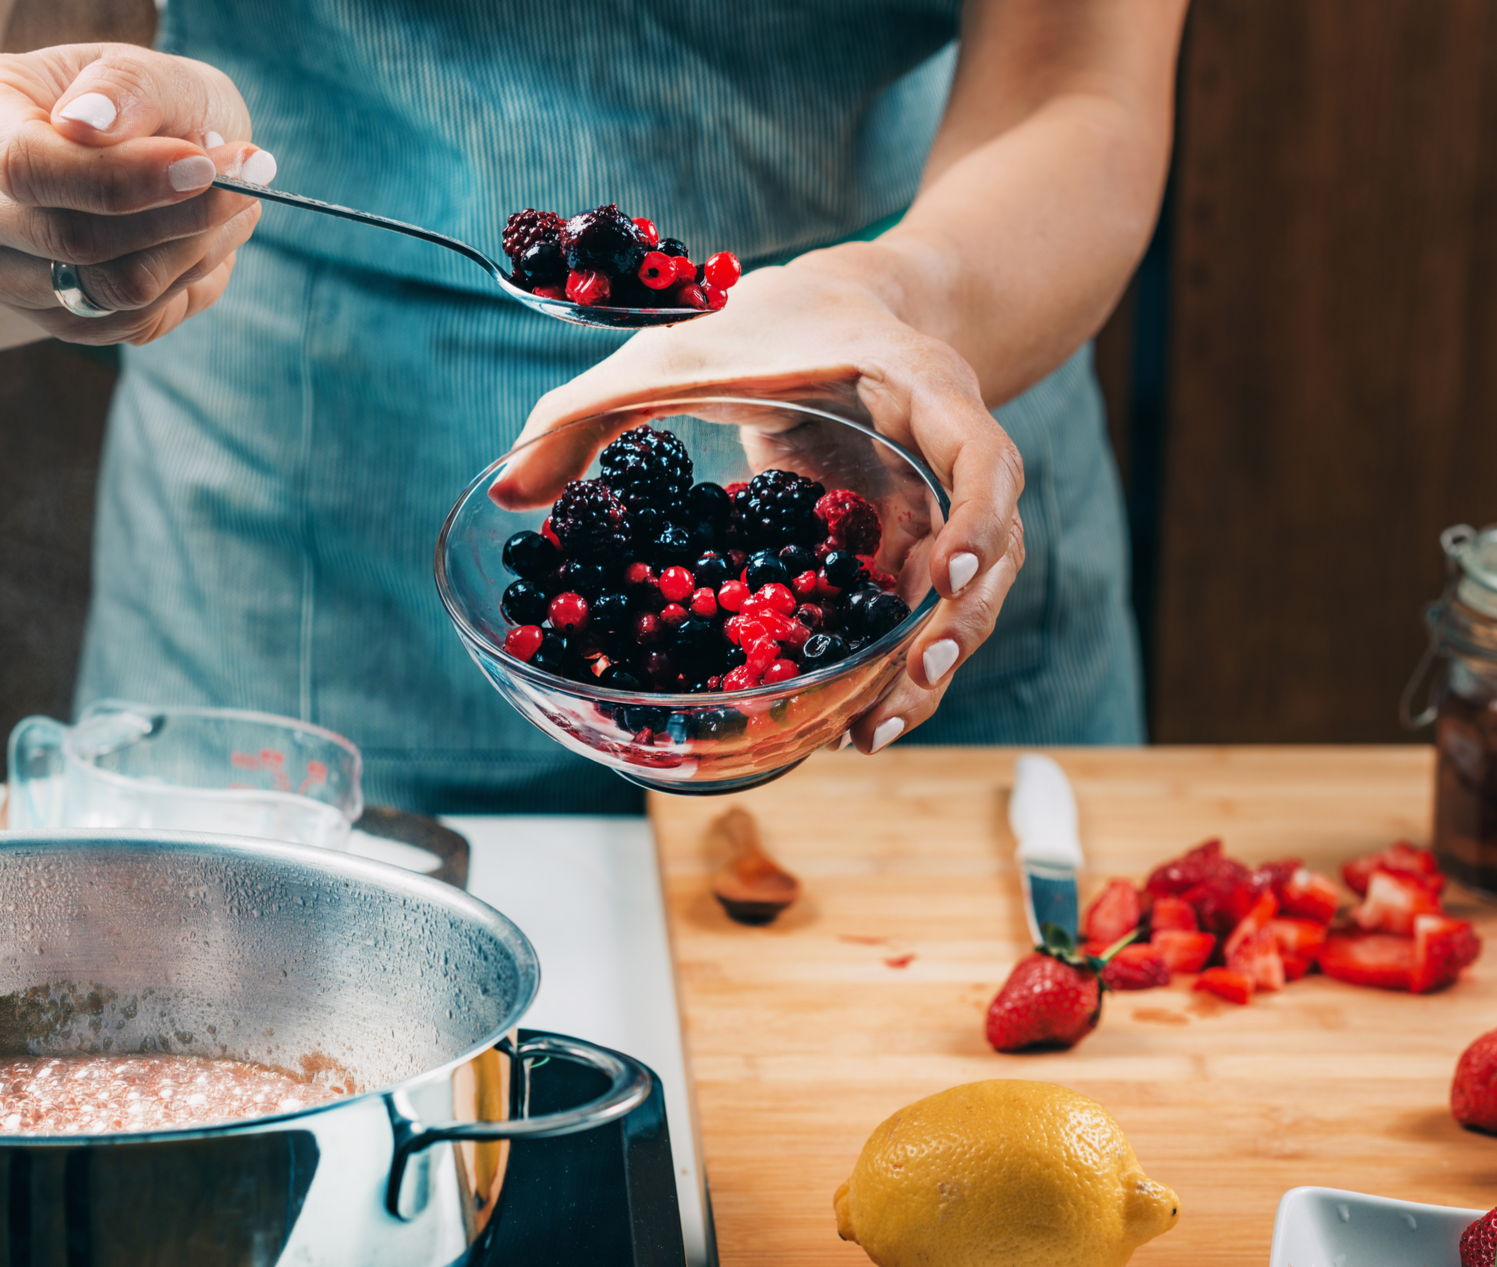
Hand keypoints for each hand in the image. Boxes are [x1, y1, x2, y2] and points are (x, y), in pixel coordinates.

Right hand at [0, 43, 269, 344]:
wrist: (117, 158)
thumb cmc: (131, 104)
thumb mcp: (141, 68)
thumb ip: (124, 87)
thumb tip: (90, 125)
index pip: (26, 164)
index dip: (124, 176)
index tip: (205, 163)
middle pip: (70, 237)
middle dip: (180, 215)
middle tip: (248, 179)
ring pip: (109, 289)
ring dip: (195, 250)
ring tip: (234, 202)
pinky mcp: (49, 320)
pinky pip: (132, 321)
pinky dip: (189, 280)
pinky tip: (206, 237)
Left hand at [492, 243, 1027, 753]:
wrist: (831, 307)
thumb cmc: (762, 325)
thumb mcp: (673, 356)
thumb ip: (590, 412)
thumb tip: (506, 494)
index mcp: (921, 390)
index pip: (984, 456)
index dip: (975, 518)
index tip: (936, 576)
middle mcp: (947, 453)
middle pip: (990, 550)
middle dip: (960, 623)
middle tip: (909, 679)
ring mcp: (935, 502)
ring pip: (965, 596)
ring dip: (932, 663)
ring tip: (876, 729)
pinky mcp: (908, 538)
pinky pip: (919, 606)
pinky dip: (895, 658)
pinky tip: (857, 714)